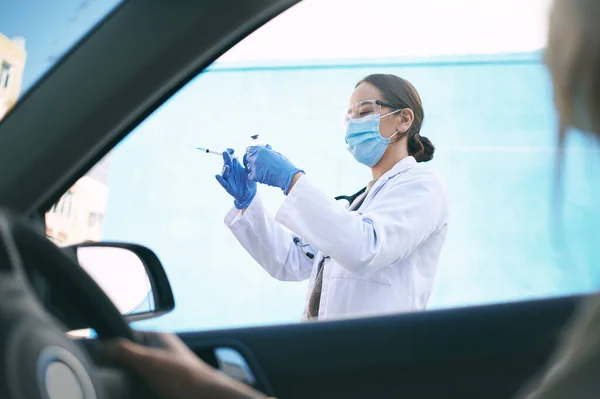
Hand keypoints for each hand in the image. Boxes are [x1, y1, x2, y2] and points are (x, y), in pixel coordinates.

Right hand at [99, 332, 266, 398]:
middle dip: (114, 365)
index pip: (126, 335)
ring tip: (108, 383)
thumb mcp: (149, 360)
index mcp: (157, 338)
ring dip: (122, 379)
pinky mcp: (162, 385)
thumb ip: (123, 351)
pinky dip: (131, 389)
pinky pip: (140, 385)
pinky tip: (123, 392)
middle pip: (128, 356)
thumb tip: (98, 346)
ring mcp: (161, 369)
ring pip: (132, 372)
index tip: (91, 354)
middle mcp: (159, 351)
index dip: (109, 344)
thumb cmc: (182, 376)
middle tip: (99, 373)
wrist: (205, 397)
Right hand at [216, 149, 256, 208]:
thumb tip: (247, 156)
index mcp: (235, 165)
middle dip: (226, 157)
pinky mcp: (227, 186)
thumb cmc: (249, 181)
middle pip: (226, 162)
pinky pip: (223, 182)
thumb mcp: (250, 172)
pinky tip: (217, 176)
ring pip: (224, 172)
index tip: (233, 150)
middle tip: (225, 152)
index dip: (230, 152)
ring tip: (227, 166)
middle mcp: (230, 170)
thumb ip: (248, 164)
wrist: (249, 193)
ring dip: (224, 169)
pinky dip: (220, 179)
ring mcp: (228, 178)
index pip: (231, 156)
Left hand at [243, 145, 302, 194]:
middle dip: (252, 159)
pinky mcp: (255, 176)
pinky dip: (254, 176)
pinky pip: (250, 175)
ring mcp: (254, 167)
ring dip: (253, 167)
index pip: (249, 149)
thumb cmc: (284, 164)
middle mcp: (256, 157)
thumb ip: (267, 151)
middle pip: (248, 158)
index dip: (251, 152)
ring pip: (249, 166)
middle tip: (259, 163)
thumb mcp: (275, 153)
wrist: (287, 176)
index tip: (254, 154)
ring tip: (262, 170)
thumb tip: (265, 148)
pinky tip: (261, 175)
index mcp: (260, 150)